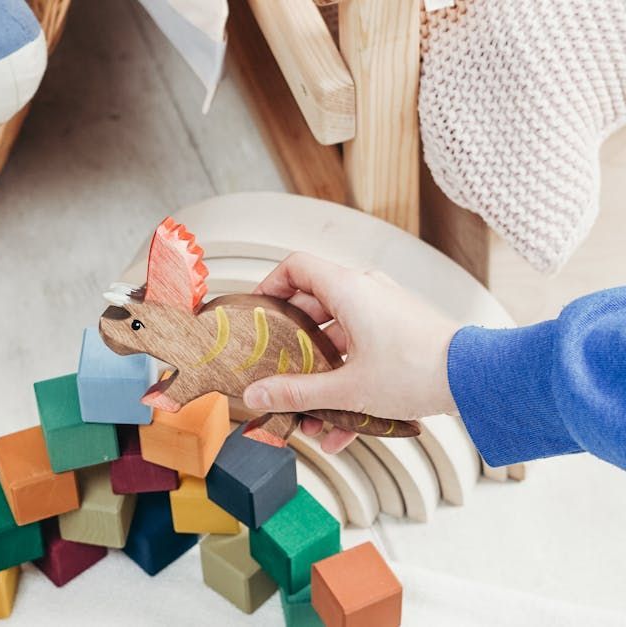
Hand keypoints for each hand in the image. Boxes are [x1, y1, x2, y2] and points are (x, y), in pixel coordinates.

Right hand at [242, 253, 461, 452]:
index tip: (256, 314)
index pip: (295, 267)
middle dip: (291, 348)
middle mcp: (366, 293)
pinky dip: (347, 385)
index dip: (269, 286)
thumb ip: (297, 392)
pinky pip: (360, 354)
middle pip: (311, 310)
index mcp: (348, 289)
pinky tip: (341, 429)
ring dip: (320, 377)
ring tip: (310, 414)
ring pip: (336, 339)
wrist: (477, 379)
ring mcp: (384, 313)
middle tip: (275, 370)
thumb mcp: (347, 387)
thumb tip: (258, 395)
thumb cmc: (420, 370)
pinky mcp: (399, 335)